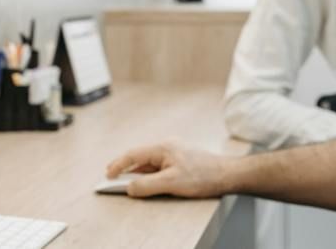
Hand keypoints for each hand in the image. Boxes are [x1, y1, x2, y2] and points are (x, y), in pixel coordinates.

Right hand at [106, 141, 233, 198]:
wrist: (227, 175)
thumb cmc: (203, 176)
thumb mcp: (172, 183)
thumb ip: (147, 185)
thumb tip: (129, 188)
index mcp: (163, 148)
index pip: (133, 154)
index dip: (118, 164)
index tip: (107, 174)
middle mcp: (167, 147)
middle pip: (140, 157)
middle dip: (125, 167)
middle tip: (111, 176)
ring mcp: (175, 153)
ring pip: (149, 162)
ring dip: (137, 172)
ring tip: (126, 182)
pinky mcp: (181, 160)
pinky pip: (158, 166)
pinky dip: (149, 174)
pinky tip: (147, 182)